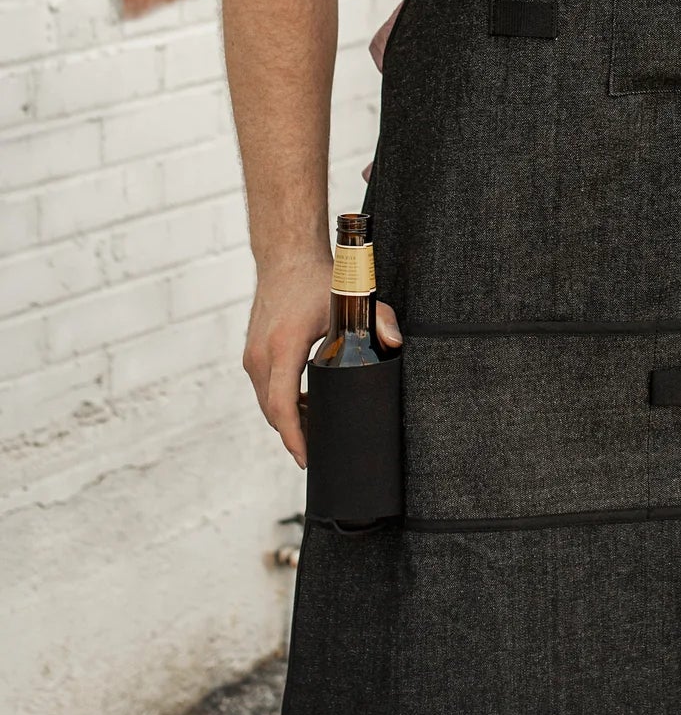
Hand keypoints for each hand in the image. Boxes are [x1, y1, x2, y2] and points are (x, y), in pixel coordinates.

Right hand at [242, 256, 403, 468]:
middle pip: (273, 412)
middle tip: (321, 451)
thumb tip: (395, 343)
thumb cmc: (318, 279)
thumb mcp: (352, 298)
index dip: (294, 437)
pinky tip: (303, 405)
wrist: (286, 256)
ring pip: (267, 403)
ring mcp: (252, 354)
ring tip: (317, 429)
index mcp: (284, 346)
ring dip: (288, 419)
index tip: (307, 458)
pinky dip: (280, 403)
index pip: (282, 405)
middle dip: (295, 436)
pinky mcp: (252, 352)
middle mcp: (261, 354)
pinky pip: (265, 389)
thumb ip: (380, 319)